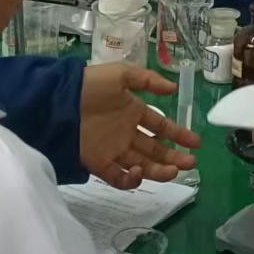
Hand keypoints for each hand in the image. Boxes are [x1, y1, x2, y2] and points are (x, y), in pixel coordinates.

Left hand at [79, 64, 202, 189]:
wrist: (58, 100)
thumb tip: (173, 89)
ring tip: (173, 171)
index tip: (195, 142)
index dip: (178, 134)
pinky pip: (118, 177)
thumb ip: (148, 80)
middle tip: (190, 163)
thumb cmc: (90, 85)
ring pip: (142, 165)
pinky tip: (138, 172)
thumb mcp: (121, 74)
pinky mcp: (98, 163)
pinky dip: (130, 180)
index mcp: (133, 112)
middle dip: (173, 157)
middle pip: (155, 150)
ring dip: (159, 171)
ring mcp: (113, 150)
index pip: (161, 126)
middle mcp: (126, 133)